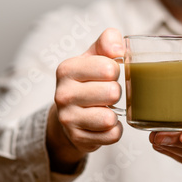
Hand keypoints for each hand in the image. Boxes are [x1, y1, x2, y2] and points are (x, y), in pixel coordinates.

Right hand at [47, 28, 123, 172]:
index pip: (108, 68)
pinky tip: (105, 123)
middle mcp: (62, 94)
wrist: (70, 112)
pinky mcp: (78, 139)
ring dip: (116, 113)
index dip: (116, 70)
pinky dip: (114, 130)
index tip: (109, 72)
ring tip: (106, 108)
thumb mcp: (95, 55)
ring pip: (110, 118)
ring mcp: (68, 119)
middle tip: (108, 92)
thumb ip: (107, 41)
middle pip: (112, 93)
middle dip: (116, 92)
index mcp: (67, 69)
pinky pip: (111, 136)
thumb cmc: (88, 79)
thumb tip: (118, 48)